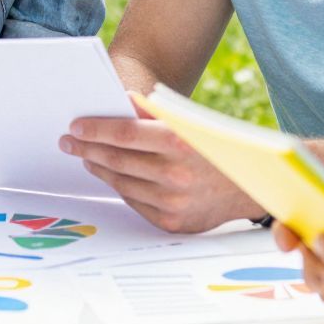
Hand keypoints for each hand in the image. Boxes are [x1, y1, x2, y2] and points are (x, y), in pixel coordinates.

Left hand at [61, 114, 260, 232]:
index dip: (96, 130)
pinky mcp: (172, 222)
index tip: (76, 126)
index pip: (124, 134)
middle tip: (70, 141)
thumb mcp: (194, 122)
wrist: (253, 188)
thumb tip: (123, 102)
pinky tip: (112, 175)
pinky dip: (120, 186)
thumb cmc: (220, 148)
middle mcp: (176, 175)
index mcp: (181, 142)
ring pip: (122, 183)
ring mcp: (173, 202)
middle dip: (88, 148)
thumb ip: (158, 113)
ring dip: (100, 168)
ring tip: (88, 156)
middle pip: (117, 160)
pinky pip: (135, 202)